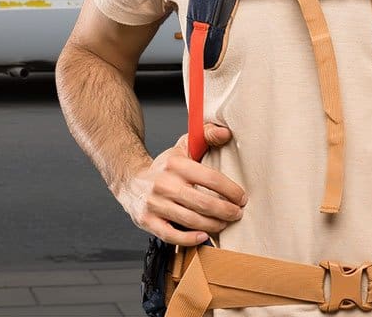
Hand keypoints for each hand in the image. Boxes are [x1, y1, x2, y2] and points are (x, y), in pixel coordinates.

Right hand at [115, 123, 244, 245]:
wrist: (130, 180)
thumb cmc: (164, 167)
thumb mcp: (183, 147)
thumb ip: (206, 136)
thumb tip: (226, 132)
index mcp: (176, 164)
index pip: (211, 178)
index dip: (231, 191)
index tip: (241, 198)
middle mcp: (164, 184)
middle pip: (203, 203)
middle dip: (226, 211)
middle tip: (237, 214)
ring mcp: (155, 204)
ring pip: (192, 220)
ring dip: (214, 225)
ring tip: (224, 224)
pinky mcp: (148, 221)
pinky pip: (172, 236)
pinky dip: (191, 239)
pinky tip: (204, 236)